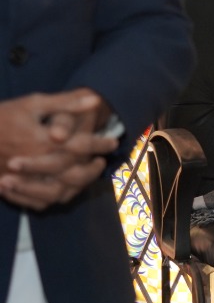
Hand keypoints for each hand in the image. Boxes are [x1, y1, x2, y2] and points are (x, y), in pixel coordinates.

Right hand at [0, 89, 114, 209]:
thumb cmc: (1, 116)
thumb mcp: (33, 103)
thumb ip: (65, 103)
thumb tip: (94, 100)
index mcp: (41, 142)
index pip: (80, 146)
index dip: (100, 143)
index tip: (113, 141)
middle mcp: (33, 164)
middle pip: (72, 173)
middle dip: (92, 168)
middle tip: (103, 160)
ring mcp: (20, 180)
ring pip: (56, 192)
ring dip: (76, 186)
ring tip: (87, 175)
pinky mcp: (10, 189)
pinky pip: (36, 202)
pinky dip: (53, 198)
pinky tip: (63, 189)